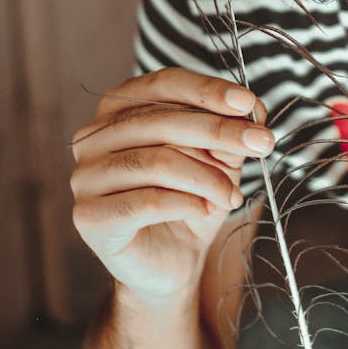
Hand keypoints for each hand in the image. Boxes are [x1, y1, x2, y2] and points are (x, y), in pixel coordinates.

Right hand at [71, 67, 273, 304]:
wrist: (172, 264)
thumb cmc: (191, 200)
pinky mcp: (89, 217)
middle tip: (262, 142)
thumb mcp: (217, 158)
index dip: (207, 90)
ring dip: (208, 178)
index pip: (164, 84)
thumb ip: (230, 128)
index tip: (247, 102)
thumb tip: (253, 107)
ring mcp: (85, 177)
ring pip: (158, 162)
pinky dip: (188, 204)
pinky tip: (206, 211)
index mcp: (118, 109)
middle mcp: (92, 137)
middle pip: (163, 122)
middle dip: (220, 131)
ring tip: (232, 195)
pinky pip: (148, 201)